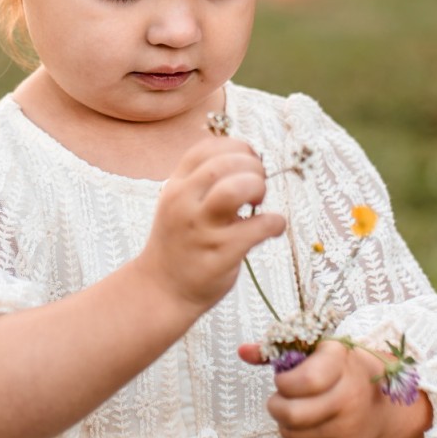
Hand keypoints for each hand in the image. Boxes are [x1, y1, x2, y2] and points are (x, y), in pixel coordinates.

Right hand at [135, 136, 286, 314]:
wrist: (161, 289)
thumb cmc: (179, 242)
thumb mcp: (179, 203)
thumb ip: (203, 180)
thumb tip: (247, 159)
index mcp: (176, 186)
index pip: (208, 148)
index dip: (237, 148)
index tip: (248, 163)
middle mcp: (185, 202)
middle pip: (225, 163)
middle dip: (252, 167)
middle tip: (256, 187)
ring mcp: (202, 229)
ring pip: (236, 188)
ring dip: (257, 187)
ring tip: (258, 202)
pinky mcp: (221, 253)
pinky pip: (260, 226)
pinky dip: (275, 222)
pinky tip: (272, 227)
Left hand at [242, 338, 397, 437]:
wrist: (382, 404)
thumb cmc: (342, 370)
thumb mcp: (317, 351)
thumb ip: (278, 351)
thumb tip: (241, 351)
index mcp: (341, 364)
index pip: (306, 381)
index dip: (284, 383)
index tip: (284, 380)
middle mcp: (349, 397)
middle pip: (293, 414)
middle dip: (276, 406)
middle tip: (280, 399)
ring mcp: (348, 428)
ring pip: (292, 434)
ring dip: (283, 422)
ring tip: (294, 409)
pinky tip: (305, 424)